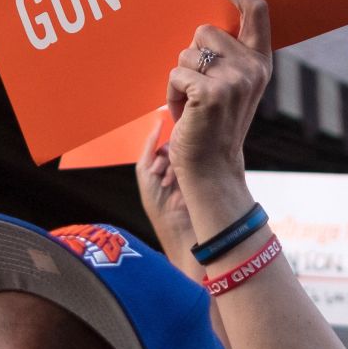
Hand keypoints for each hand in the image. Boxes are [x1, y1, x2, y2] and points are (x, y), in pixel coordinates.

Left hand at [134, 126, 196, 268]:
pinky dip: (182, 169)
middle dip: (165, 159)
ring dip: (172, 166)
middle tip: (159, 175)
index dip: (159, 153)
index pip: (165, 145)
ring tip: (167, 183)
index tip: (156, 169)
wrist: (175, 225)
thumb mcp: (144, 172)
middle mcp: (179, 166)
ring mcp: (191, 169)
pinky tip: (175, 183)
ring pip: (183, 153)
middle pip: (174, 147)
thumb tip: (157, 123)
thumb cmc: (156, 203)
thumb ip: (149, 148)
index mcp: (165, 165)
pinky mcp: (202, 173)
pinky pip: (193, 160)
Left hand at [162, 0, 272, 183]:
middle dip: (190, 58)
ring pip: (185, 54)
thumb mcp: (230, 87)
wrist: (212, 168)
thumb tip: (202, 25)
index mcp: (259, 62)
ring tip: (192, 107)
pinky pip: (175, 75)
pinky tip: (185, 116)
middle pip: (204, 31)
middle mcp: (252, 68)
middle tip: (198, 92)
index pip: (254, 10)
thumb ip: (227, 56)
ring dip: (178, 79)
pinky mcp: (211, 92)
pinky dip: (171, 96)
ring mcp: (234, 80)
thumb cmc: (212, 126)